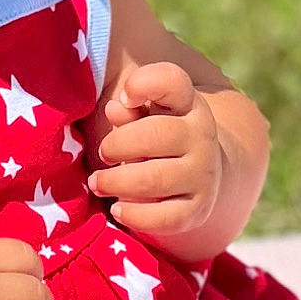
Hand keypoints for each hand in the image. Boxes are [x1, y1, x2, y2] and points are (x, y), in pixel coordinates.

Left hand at [87, 61, 222, 245]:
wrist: (199, 176)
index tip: (126, 97)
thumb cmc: (157, 138)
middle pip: (156, 135)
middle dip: (117, 145)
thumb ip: (129, 111)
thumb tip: (115, 109)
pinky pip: (163, 218)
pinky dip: (134, 215)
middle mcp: (202, 136)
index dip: (145, 83)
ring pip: (153, 179)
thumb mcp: (145, 117)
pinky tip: (118, 209)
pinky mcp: (196, 210)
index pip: (173, 82)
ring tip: (97, 183)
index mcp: (187, 104)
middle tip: (103, 154)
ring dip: (115, 182)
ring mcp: (202, 175)